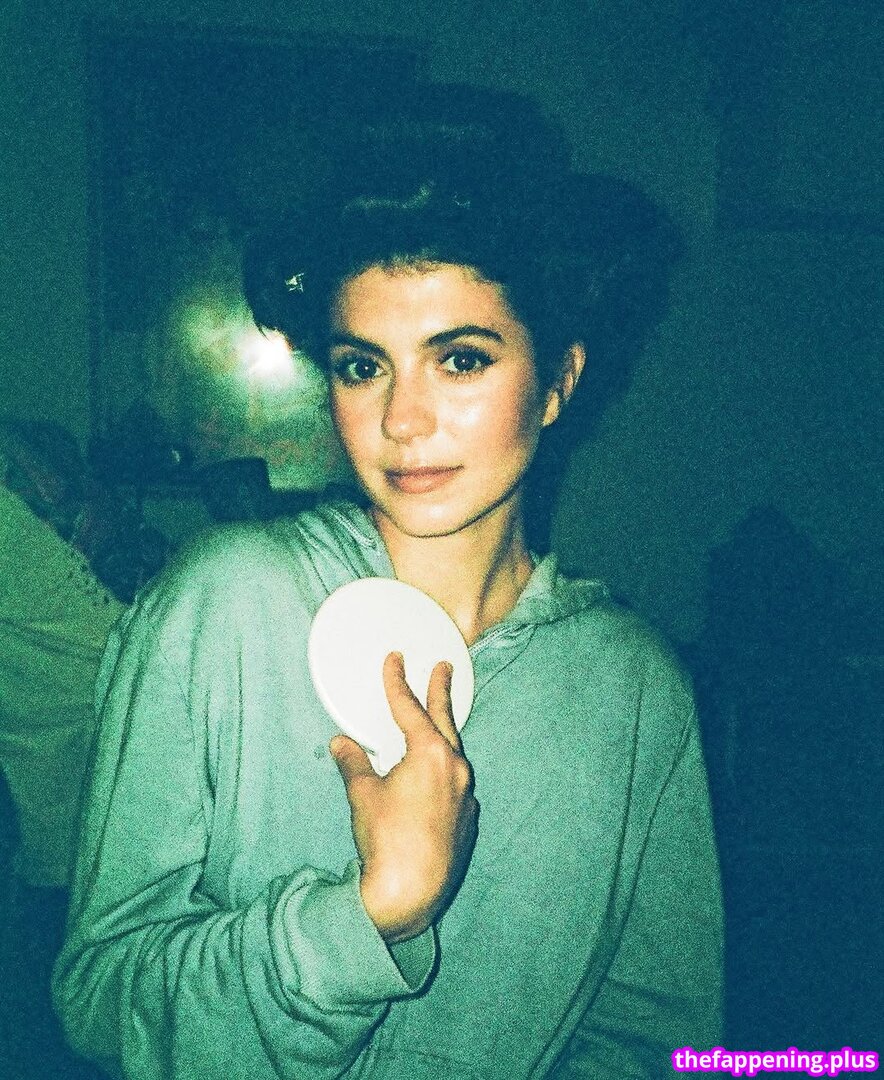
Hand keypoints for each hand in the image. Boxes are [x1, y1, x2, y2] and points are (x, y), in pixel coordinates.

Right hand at [330, 652, 478, 942]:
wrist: (410, 893)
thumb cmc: (386, 840)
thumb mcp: (363, 795)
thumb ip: (354, 763)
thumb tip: (341, 744)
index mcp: (431, 754)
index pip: (410, 709)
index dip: (398, 683)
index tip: (395, 660)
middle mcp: (455, 769)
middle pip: (445, 721)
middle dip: (441, 693)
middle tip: (444, 668)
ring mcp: (466, 794)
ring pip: (454, 752)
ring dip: (443, 733)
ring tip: (436, 718)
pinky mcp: (467, 819)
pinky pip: (456, 782)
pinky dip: (444, 769)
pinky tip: (433, 775)